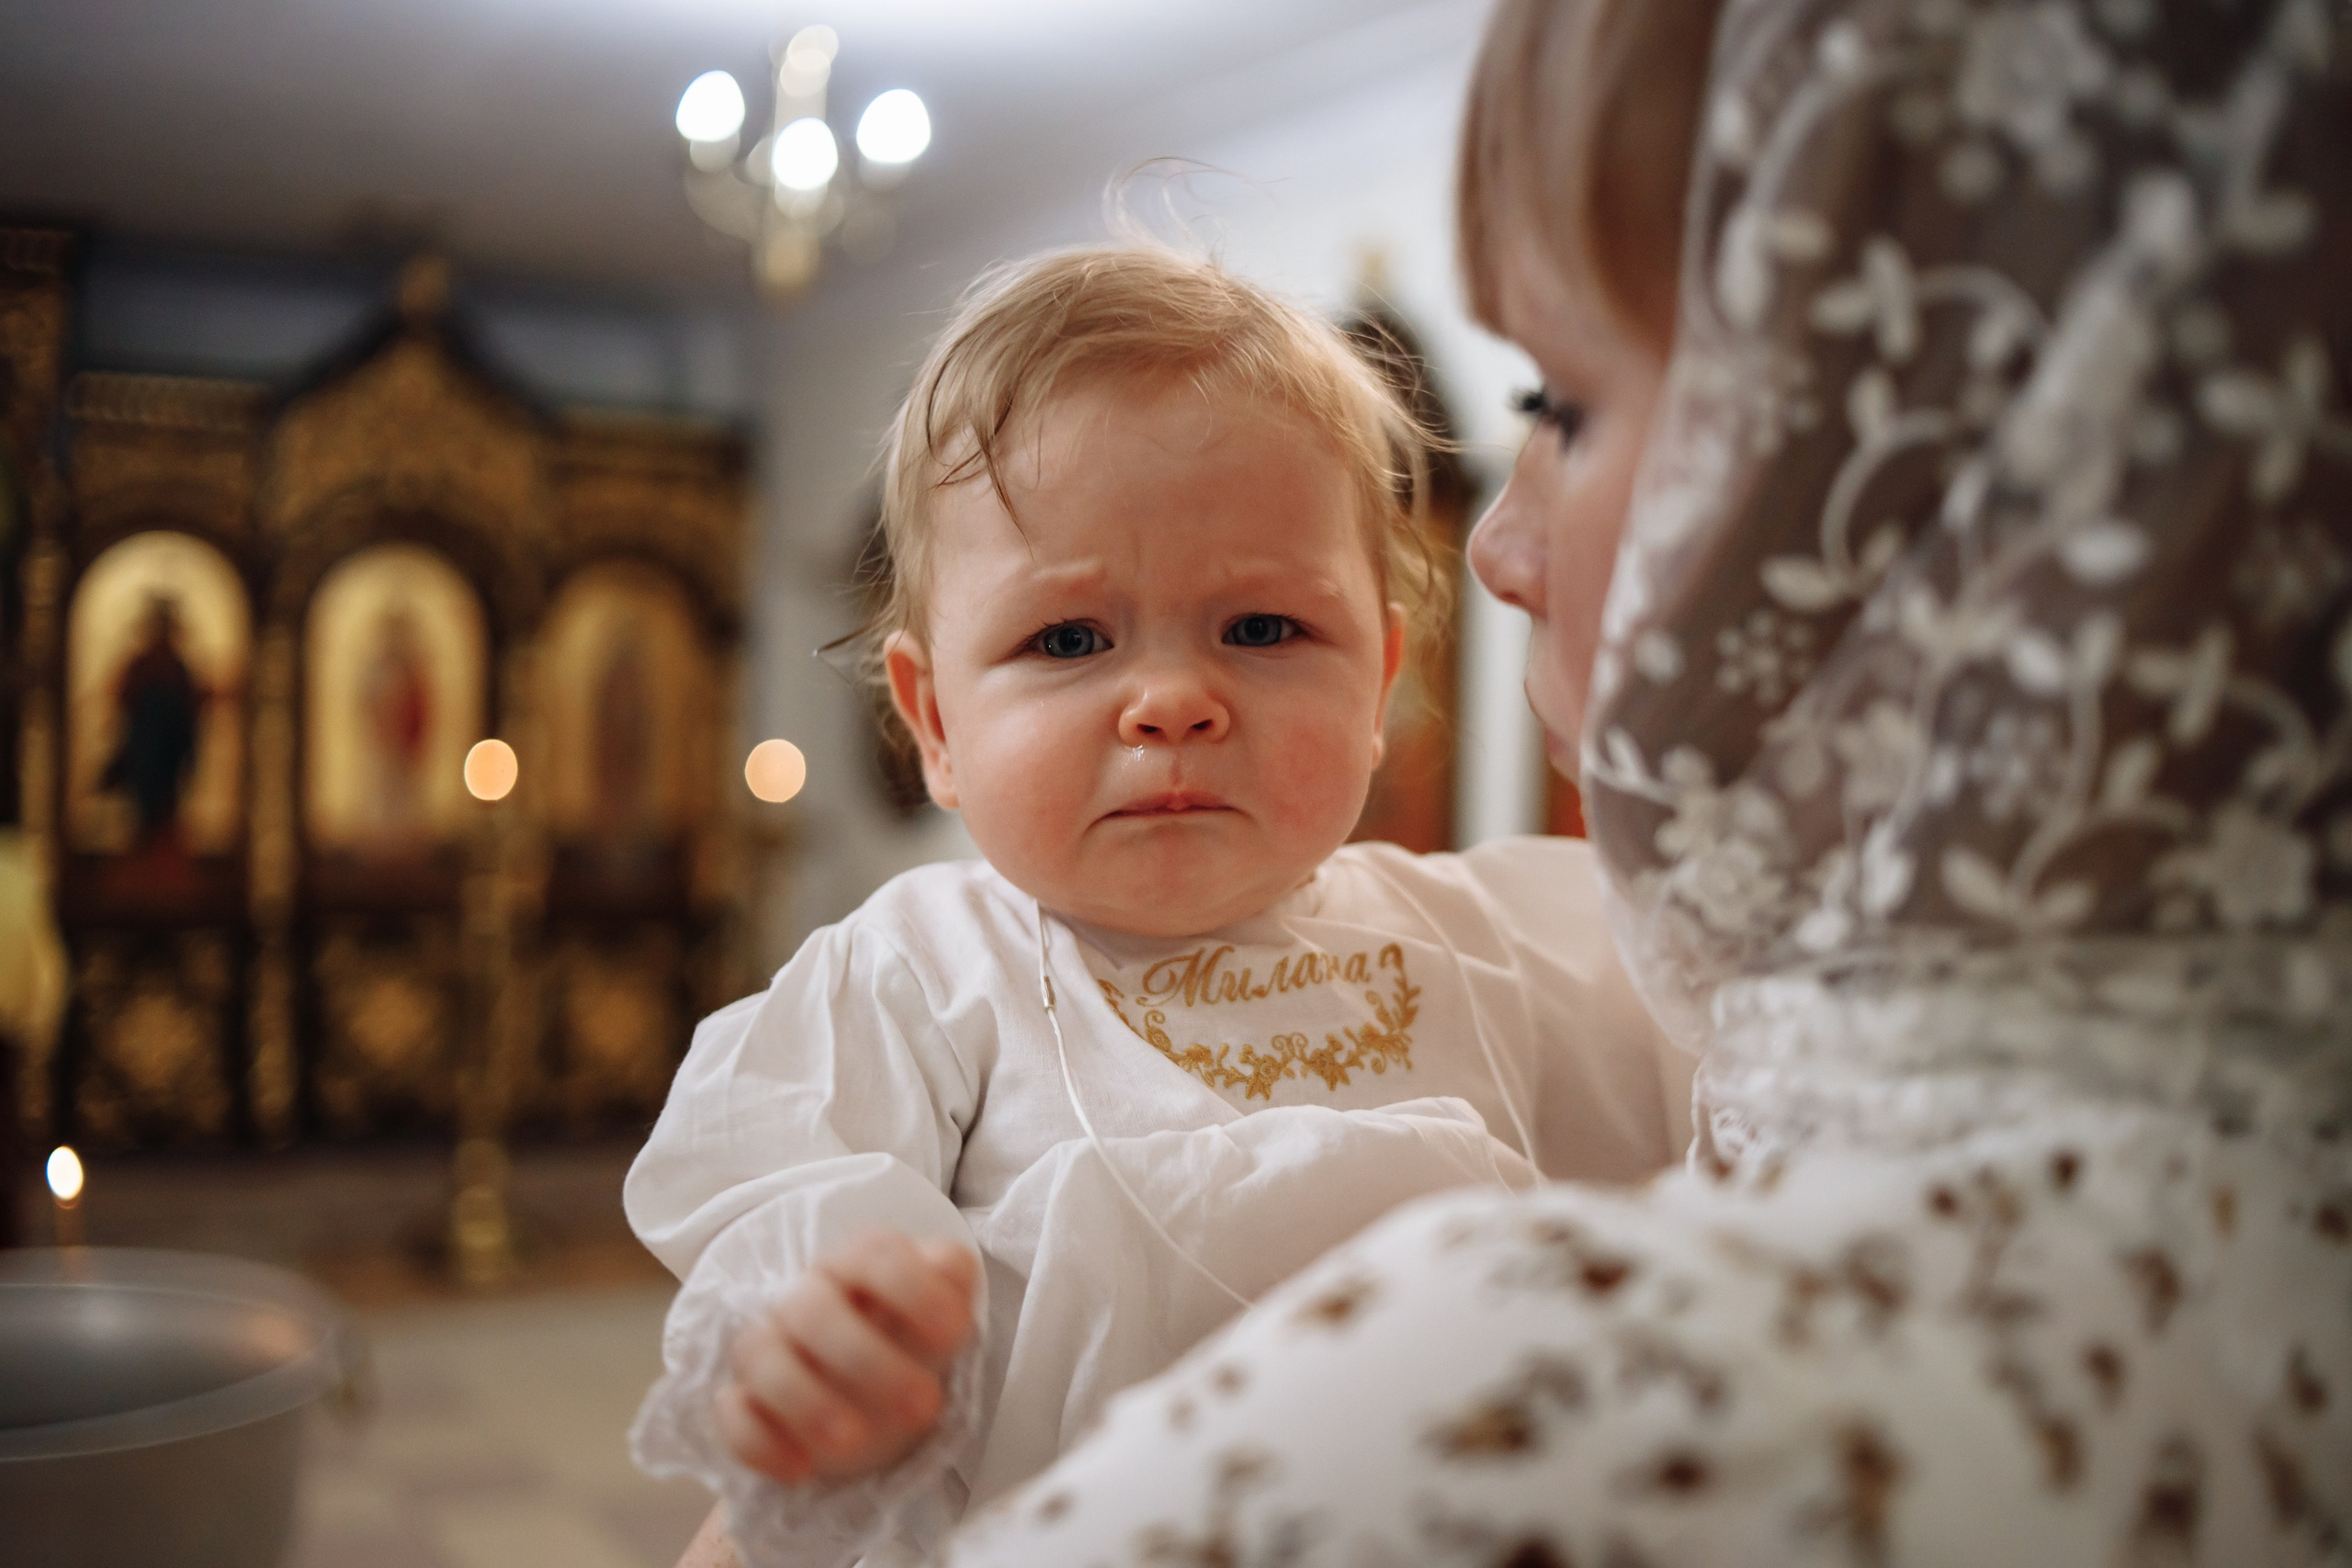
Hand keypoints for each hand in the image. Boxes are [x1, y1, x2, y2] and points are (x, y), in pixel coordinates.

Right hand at [715, 1231, 978, 1485]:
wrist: (869, 1391)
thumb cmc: (908, 1336)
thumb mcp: (943, 1306)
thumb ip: (952, 1278)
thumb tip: (950, 1269)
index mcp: (857, 1265)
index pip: (873, 1256)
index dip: (912, 1288)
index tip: (952, 1332)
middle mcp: (805, 1297)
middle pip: (814, 1310)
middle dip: (867, 1359)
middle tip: (923, 1407)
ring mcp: (768, 1345)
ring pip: (761, 1356)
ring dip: (805, 1401)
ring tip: (853, 1443)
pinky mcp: (745, 1399)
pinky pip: (733, 1414)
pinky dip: (760, 1443)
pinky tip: (800, 1470)